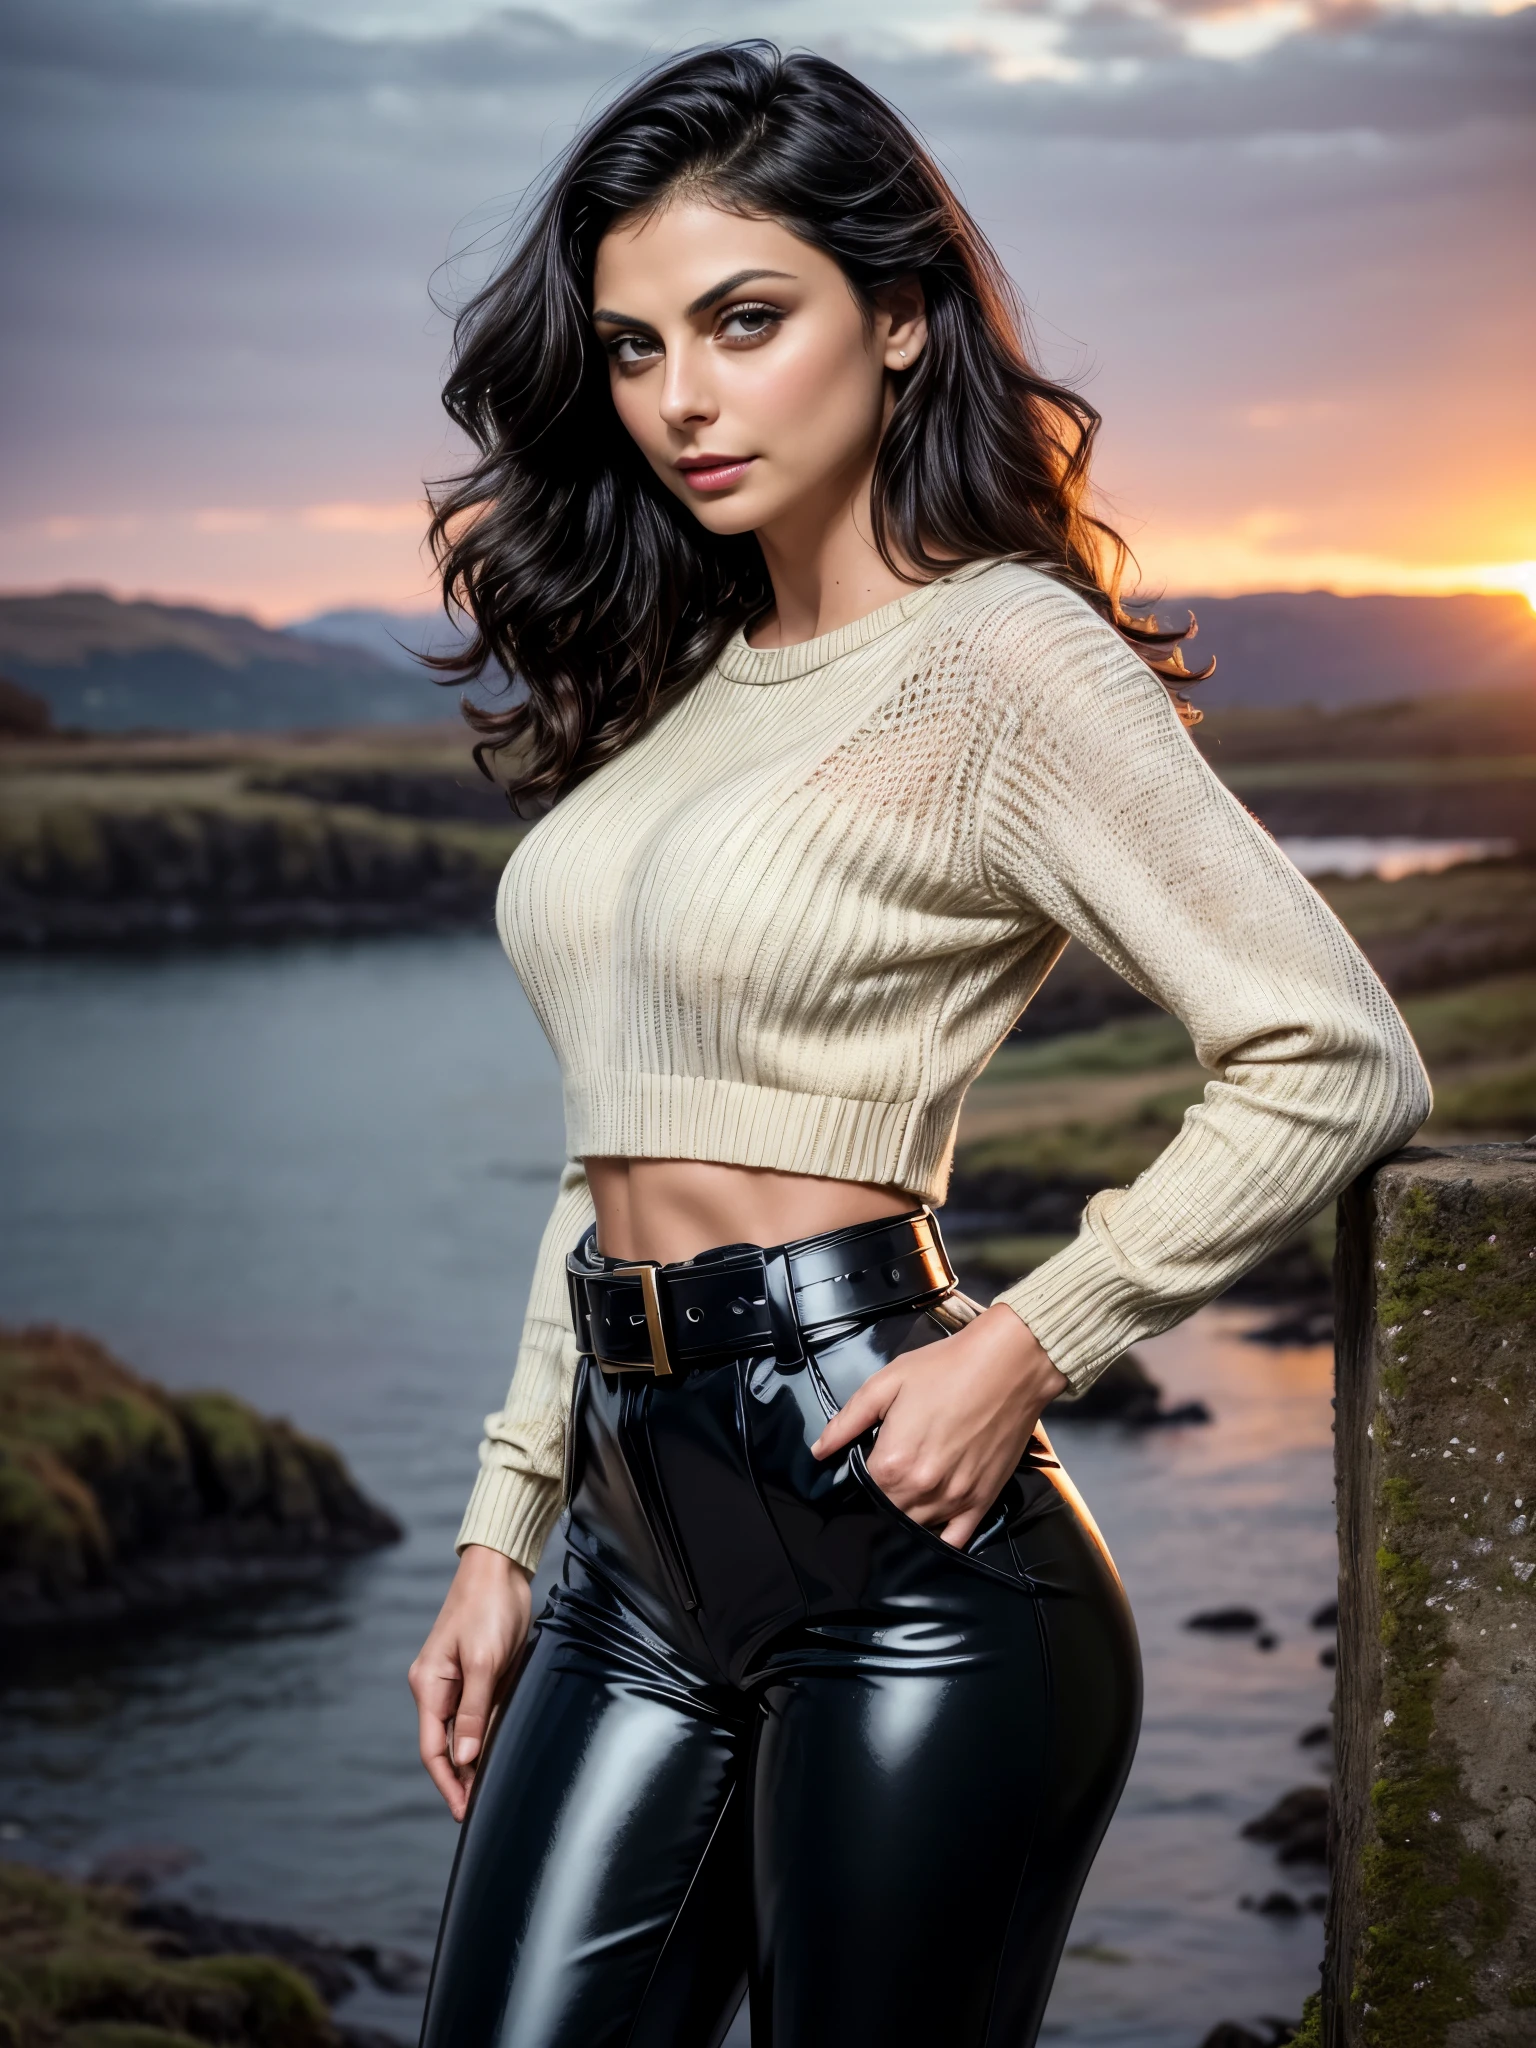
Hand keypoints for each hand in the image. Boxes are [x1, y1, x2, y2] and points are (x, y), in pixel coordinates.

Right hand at [408, 1544, 532, 1819]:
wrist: (501, 1569)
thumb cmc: (488, 1608)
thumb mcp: (483, 1661)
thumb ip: (474, 1710)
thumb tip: (465, 1757)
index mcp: (429, 1686)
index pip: (434, 1749)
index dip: (448, 1783)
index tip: (463, 1813)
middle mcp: (438, 1688)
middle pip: (447, 1746)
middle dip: (462, 1779)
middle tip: (484, 1811)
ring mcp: (458, 1682)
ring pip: (465, 1734)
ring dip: (476, 1761)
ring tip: (494, 1792)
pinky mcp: (479, 1674)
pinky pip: (479, 1716)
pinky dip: (487, 1737)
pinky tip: (501, 1755)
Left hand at [811, 1304, 1069, 1547]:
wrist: (1009, 1364)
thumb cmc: (945, 1368)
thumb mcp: (885, 1383)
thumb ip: (847, 1421)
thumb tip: (819, 1450)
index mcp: (893, 1462)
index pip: (862, 1490)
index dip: (859, 1479)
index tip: (865, 1465)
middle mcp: (922, 1489)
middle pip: (888, 1513)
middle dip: (882, 1499)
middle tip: (889, 1476)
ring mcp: (955, 1499)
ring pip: (917, 1528)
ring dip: (908, 1516)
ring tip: (909, 1492)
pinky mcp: (983, 1500)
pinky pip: (956, 1538)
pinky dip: (941, 1537)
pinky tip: (933, 1523)